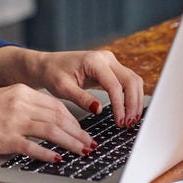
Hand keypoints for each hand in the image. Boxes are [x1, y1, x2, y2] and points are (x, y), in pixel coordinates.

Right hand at [0, 84, 94, 162]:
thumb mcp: (3, 99)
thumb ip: (25, 104)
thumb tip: (50, 118)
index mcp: (21, 91)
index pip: (56, 105)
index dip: (74, 120)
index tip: (83, 130)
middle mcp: (20, 104)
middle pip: (59, 118)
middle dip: (79, 133)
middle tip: (90, 144)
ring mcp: (13, 121)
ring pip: (52, 131)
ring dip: (71, 143)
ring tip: (83, 152)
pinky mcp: (6, 139)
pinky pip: (33, 147)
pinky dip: (49, 154)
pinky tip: (58, 159)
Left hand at [30, 49, 144, 126]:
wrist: (48, 66)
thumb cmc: (52, 74)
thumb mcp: (62, 88)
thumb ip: (81, 98)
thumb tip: (98, 110)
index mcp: (94, 60)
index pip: (114, 85)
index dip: (120, 105)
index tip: (119, 122)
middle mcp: (106, 58)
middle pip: (130, 81)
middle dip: (132, 104)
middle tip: (128, 123)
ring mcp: (110, 63)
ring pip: (133, 81)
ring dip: (134, 101)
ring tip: (130, 120)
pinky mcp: (111, 70)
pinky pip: (127, 82)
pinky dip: (131, 97)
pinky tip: (129, 111)